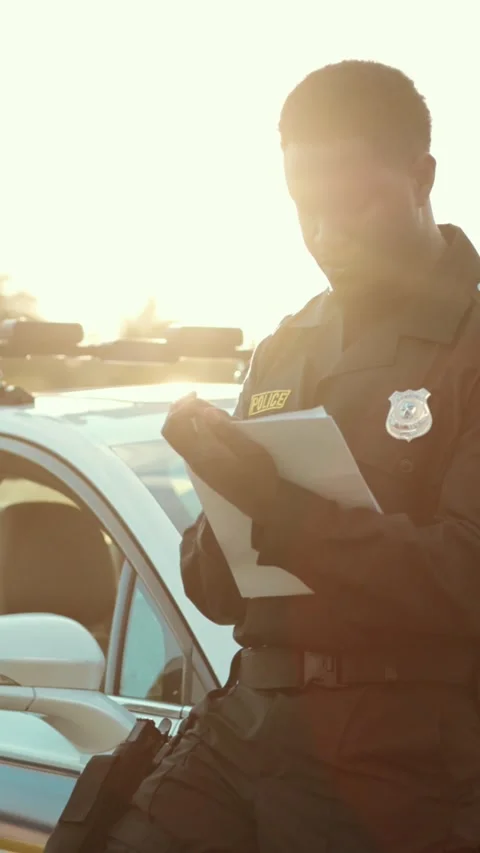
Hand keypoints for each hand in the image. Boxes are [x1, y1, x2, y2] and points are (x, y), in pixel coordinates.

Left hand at [162, 395, 278, 523]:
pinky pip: (187, 442)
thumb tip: (205, 412)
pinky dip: (192, 427)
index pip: (176, 425)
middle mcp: (194, 459)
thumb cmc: (260, 475)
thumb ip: (227, 431)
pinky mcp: (202, 466)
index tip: (198, 395)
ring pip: (178, 436)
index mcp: (203, 454)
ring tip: (206, 408)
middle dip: (178, 409)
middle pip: (170, 429)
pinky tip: (209, 423)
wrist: (263, 502)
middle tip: (195, 396)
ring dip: (185, 417)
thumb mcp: (250, 450)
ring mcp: (196, 463)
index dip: (182, 406)